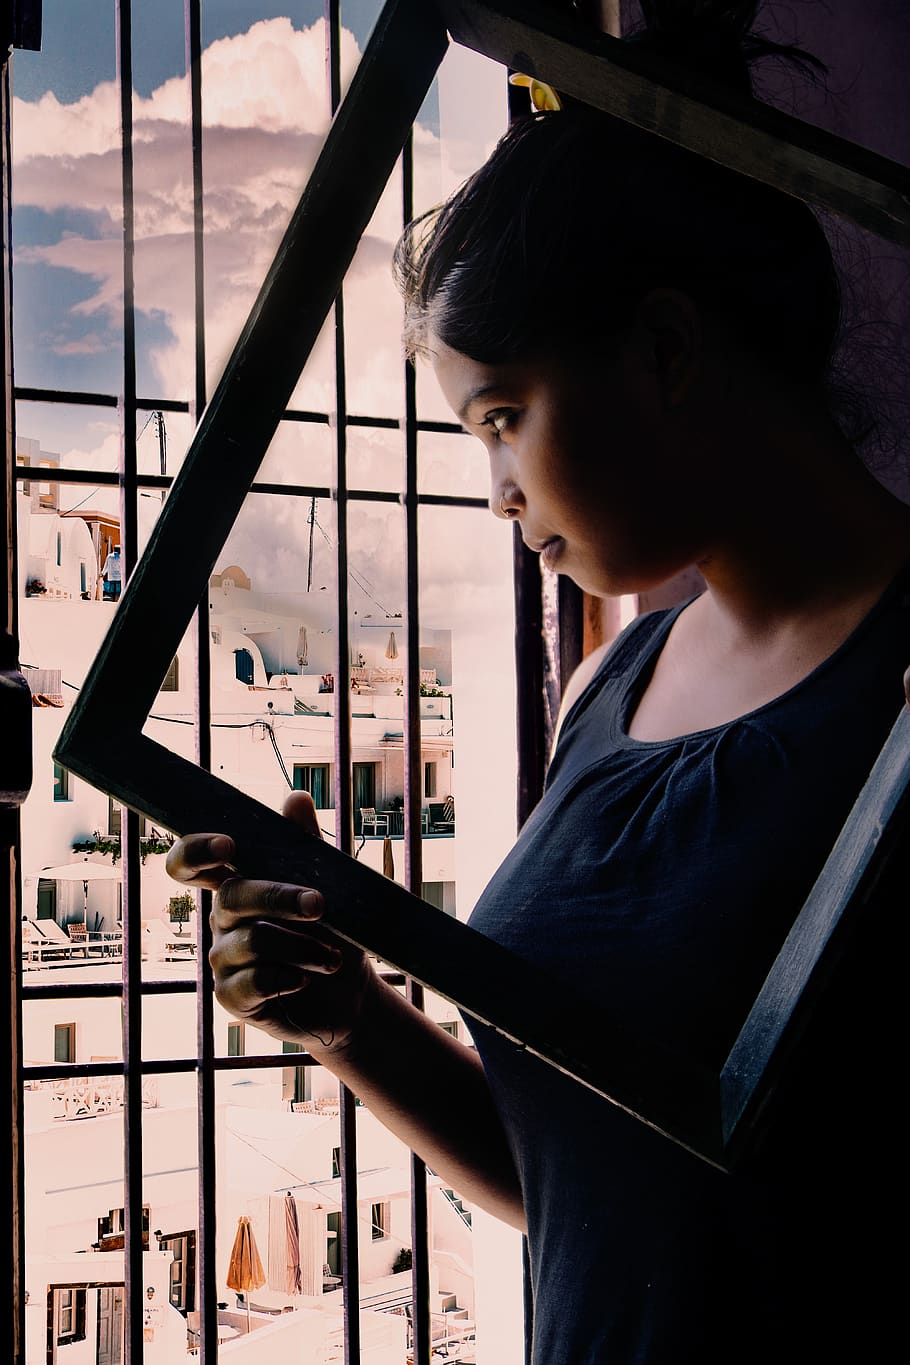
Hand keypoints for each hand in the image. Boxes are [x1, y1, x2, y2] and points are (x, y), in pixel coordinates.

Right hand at [165, 791, 374, 1051]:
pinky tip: (305, 980)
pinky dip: (288, 978)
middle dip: (279, 897)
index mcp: (237, 884)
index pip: (190, 863)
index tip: (228, 847)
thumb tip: (295, 797)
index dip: (196, 850)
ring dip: (302, 947)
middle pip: (230, 897)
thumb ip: (306, 845)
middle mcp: (223, 919)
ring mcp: (223, 958)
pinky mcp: (232, 996)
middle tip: (320, 905)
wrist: (349, 993)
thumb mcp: (329, 886)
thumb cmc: (332, 932)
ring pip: (253, 940)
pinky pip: (253, 982)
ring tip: (333, 958)